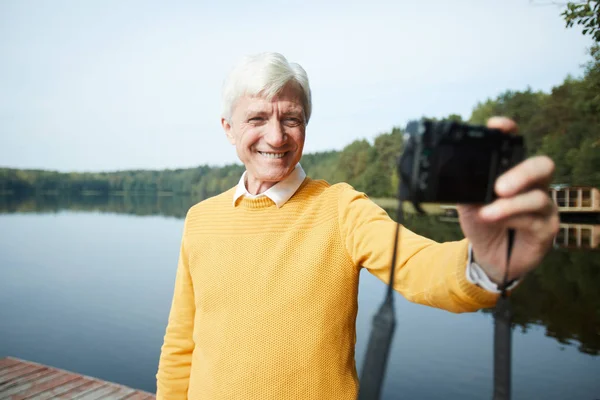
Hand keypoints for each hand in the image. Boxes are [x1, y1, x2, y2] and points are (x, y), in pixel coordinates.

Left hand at [457, 117, 559, 284]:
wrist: (486, 257)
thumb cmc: (482, 224)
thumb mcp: (466, 203)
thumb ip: (463, 187)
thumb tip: (448, 172)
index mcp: (512, 173)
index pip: (515, 147)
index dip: (510, 133)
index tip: (498, 126)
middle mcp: (532, 185)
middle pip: (542, 166)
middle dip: (521, 172)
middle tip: (499, 186)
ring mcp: (542, 207)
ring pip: (537, 197)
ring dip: (509, 205)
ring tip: (487, 212)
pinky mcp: (546, 229)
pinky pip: (534, 220)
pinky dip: (512, 219)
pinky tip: (496, 221)